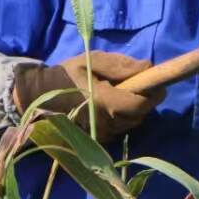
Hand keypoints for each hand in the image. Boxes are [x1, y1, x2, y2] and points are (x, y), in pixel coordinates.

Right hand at [12, 51, 163, 141]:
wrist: (41, 96)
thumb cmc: (68, 74)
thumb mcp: (93, 60)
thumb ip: (121, 64)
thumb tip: (148, 66)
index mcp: (102, 101)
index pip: (139, 104)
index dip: (153, 93)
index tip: (157, 81)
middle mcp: (105, 122)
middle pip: (140, 114)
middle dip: (146, 99)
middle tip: (142, 83)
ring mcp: (102, 133)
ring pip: (133, 122)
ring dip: (136, 107)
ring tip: (126, 92)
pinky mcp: (100, 138)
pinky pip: (123, 127)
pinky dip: (125, 116)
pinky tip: (115, 104)